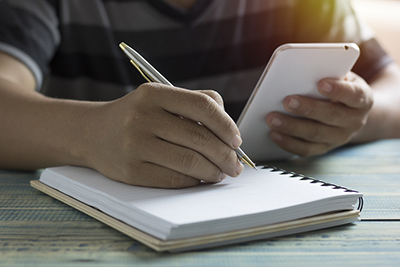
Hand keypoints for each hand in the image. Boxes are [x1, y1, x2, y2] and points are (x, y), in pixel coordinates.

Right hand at [80, 83, 243, 187]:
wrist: (92, 134)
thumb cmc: (136, 116)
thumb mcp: (159, 99)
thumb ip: (195, 103)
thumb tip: (229, 131)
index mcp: (153, 94)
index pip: (202, 105)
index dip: (226, 125)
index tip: (236, 140)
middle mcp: (142, 117)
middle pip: (199, 138)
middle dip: (225, 155)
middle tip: (235, 164)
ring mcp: (134, 145)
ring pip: (189, 161)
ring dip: (213, 171)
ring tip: (221, 172)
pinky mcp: (130, 171)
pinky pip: (173, 179)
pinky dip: (194, 181)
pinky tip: (201, 178)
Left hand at [266, 72, 373, 156]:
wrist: (350, 111)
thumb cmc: (339, 87)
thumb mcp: (340, 75)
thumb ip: (328, 73)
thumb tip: (302, 72)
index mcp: (362, 99)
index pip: (354, 95)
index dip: (339, 90)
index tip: (322, 83)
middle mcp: (354, 121)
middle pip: (331, 116)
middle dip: (308, 108)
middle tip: (287, 101)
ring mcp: (339, 137)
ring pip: (315, 135)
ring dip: (292, 127)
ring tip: (272, 118)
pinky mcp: (324, 148)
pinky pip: (306, 149)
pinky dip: (288, 142)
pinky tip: (274, 134)